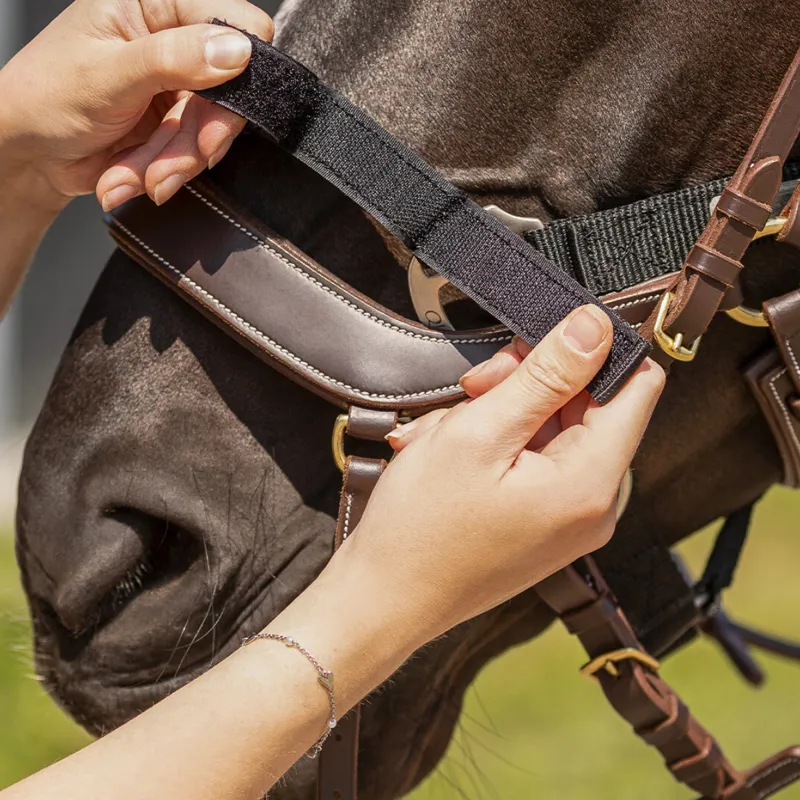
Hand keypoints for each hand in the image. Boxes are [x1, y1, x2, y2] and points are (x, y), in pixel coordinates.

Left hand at [0, 0, 271, 212]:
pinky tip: (128, 176)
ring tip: (133, 176)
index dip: (238, 64)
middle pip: (229, 88)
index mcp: (153, 3)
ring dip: (173, 163)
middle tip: (168, 165)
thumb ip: (173, 59)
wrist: (30, 154)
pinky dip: (165, 172)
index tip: (217, 103)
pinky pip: (196, 153)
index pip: (231, 20)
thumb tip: (237, 49)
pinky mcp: (177, 123)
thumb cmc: (46, 97)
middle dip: (195, 136)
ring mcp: (177, 84)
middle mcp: (171, 39)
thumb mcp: (108, 74)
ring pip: (212, 129)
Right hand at [337, 305, 663, 641]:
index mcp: (591, 483)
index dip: (595, 349)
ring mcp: (568, 518)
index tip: (541, 339)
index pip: (638, 386)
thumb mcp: (479, 432)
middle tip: (474, 389)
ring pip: (553, 428)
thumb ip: (545, 375)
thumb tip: (595, 326)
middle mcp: (593, 505)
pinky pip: (534, 459)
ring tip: (446, 434)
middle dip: (529, 383)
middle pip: (588, 405)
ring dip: (501, 413)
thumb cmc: (421, 528)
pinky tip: (452, 452)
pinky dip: (495, 443)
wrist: (383, 600)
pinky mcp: (543, 523)